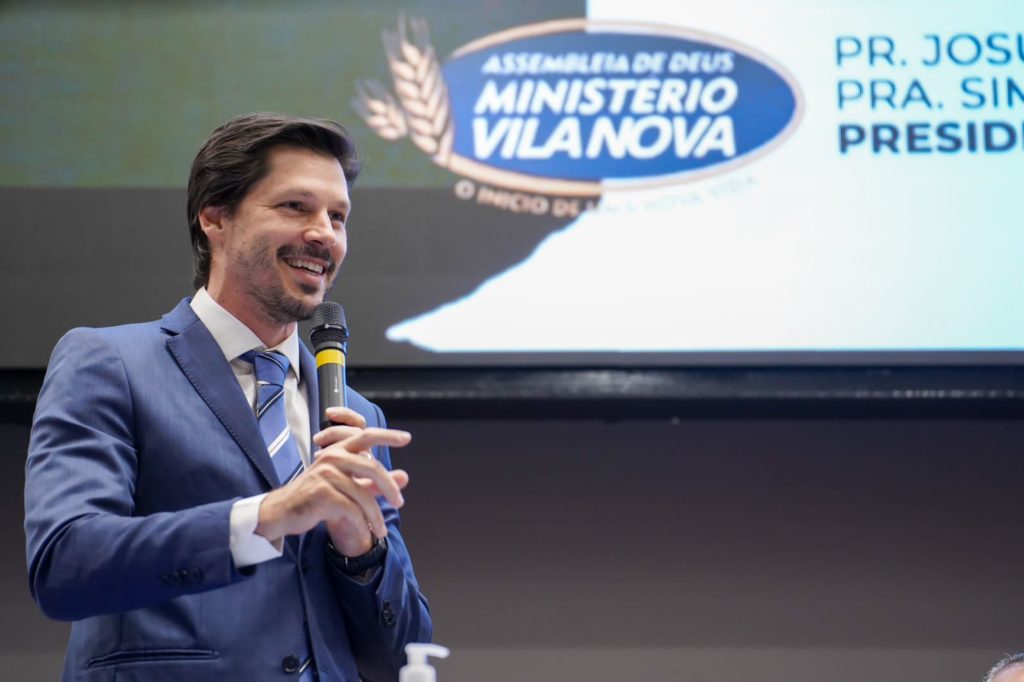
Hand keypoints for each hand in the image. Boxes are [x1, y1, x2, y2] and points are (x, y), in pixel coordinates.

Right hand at [255, 407, 410, 555]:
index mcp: (337, 450)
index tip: (406, 438)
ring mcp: (326, 474)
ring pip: (363, 495)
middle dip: (389, 487)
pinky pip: (352, 510)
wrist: (282, 512)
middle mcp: (332, 457)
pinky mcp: (323, 493)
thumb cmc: (315, 497)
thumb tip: (404, 476)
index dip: (388, 435)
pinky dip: (362, 524)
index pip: (366, 436)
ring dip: (376, 516)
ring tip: (382, 531)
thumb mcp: (345, 485)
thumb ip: (373, 481)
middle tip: (399, 503)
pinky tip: (366, 533)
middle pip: (372, 467)